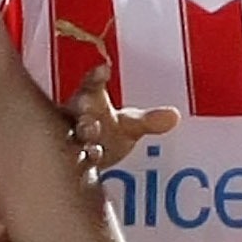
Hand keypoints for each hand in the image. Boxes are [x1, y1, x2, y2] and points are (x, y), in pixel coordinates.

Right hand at [65, 67, 180, 175]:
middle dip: (84, 117)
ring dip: (80, 143)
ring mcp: (67, 139)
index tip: (104, 69)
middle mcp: (74, 117)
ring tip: (94, 150)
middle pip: (76, 112)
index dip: (96, 76)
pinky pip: (69, 163)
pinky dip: (78, 167)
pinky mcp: (66, 162)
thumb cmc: (106, 135)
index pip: (92, 83)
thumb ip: (150, 121)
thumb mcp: (129, 126)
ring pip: (70, 138)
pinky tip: (87, 172)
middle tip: (92, 124)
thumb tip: (175, 116)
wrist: (83, 161)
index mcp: (89, 99)